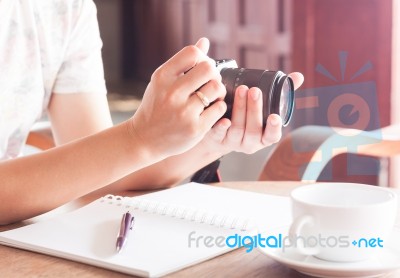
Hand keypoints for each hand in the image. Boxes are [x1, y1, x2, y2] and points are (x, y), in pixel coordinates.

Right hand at [128, 39, 226, 158]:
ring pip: (217, 88)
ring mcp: (184, 112)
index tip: (202, 68)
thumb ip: (183, 63)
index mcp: (162, 77)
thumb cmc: (156, 106)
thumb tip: (204, 42)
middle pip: (208, 69)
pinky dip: (218, 108)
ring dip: (219, 91)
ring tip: (212, 97)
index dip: (203, 57)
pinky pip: (220, 109)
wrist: (144, 139)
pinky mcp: (195, 128)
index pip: (192, 53)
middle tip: (210, 83)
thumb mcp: (162, 82)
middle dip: (214, 74)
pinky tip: (210, 111)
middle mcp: (172, 93)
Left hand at [201, 72, 303, 154]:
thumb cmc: (247, 117)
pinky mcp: (217, 140)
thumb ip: (281, 93)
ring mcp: (233, 142)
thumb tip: (298, 76)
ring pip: (238, 129)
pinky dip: (222, 127)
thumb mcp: (264, 108)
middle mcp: (250, 143)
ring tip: (241, 90)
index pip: (272, 136)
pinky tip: (224, 118)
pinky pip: (219, 135)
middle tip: (254, 91)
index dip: (274, 128)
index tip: (274, 116)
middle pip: (253, 130)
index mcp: (264, 137)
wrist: (219, 134)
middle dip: (254, 110)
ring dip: (240, 109)